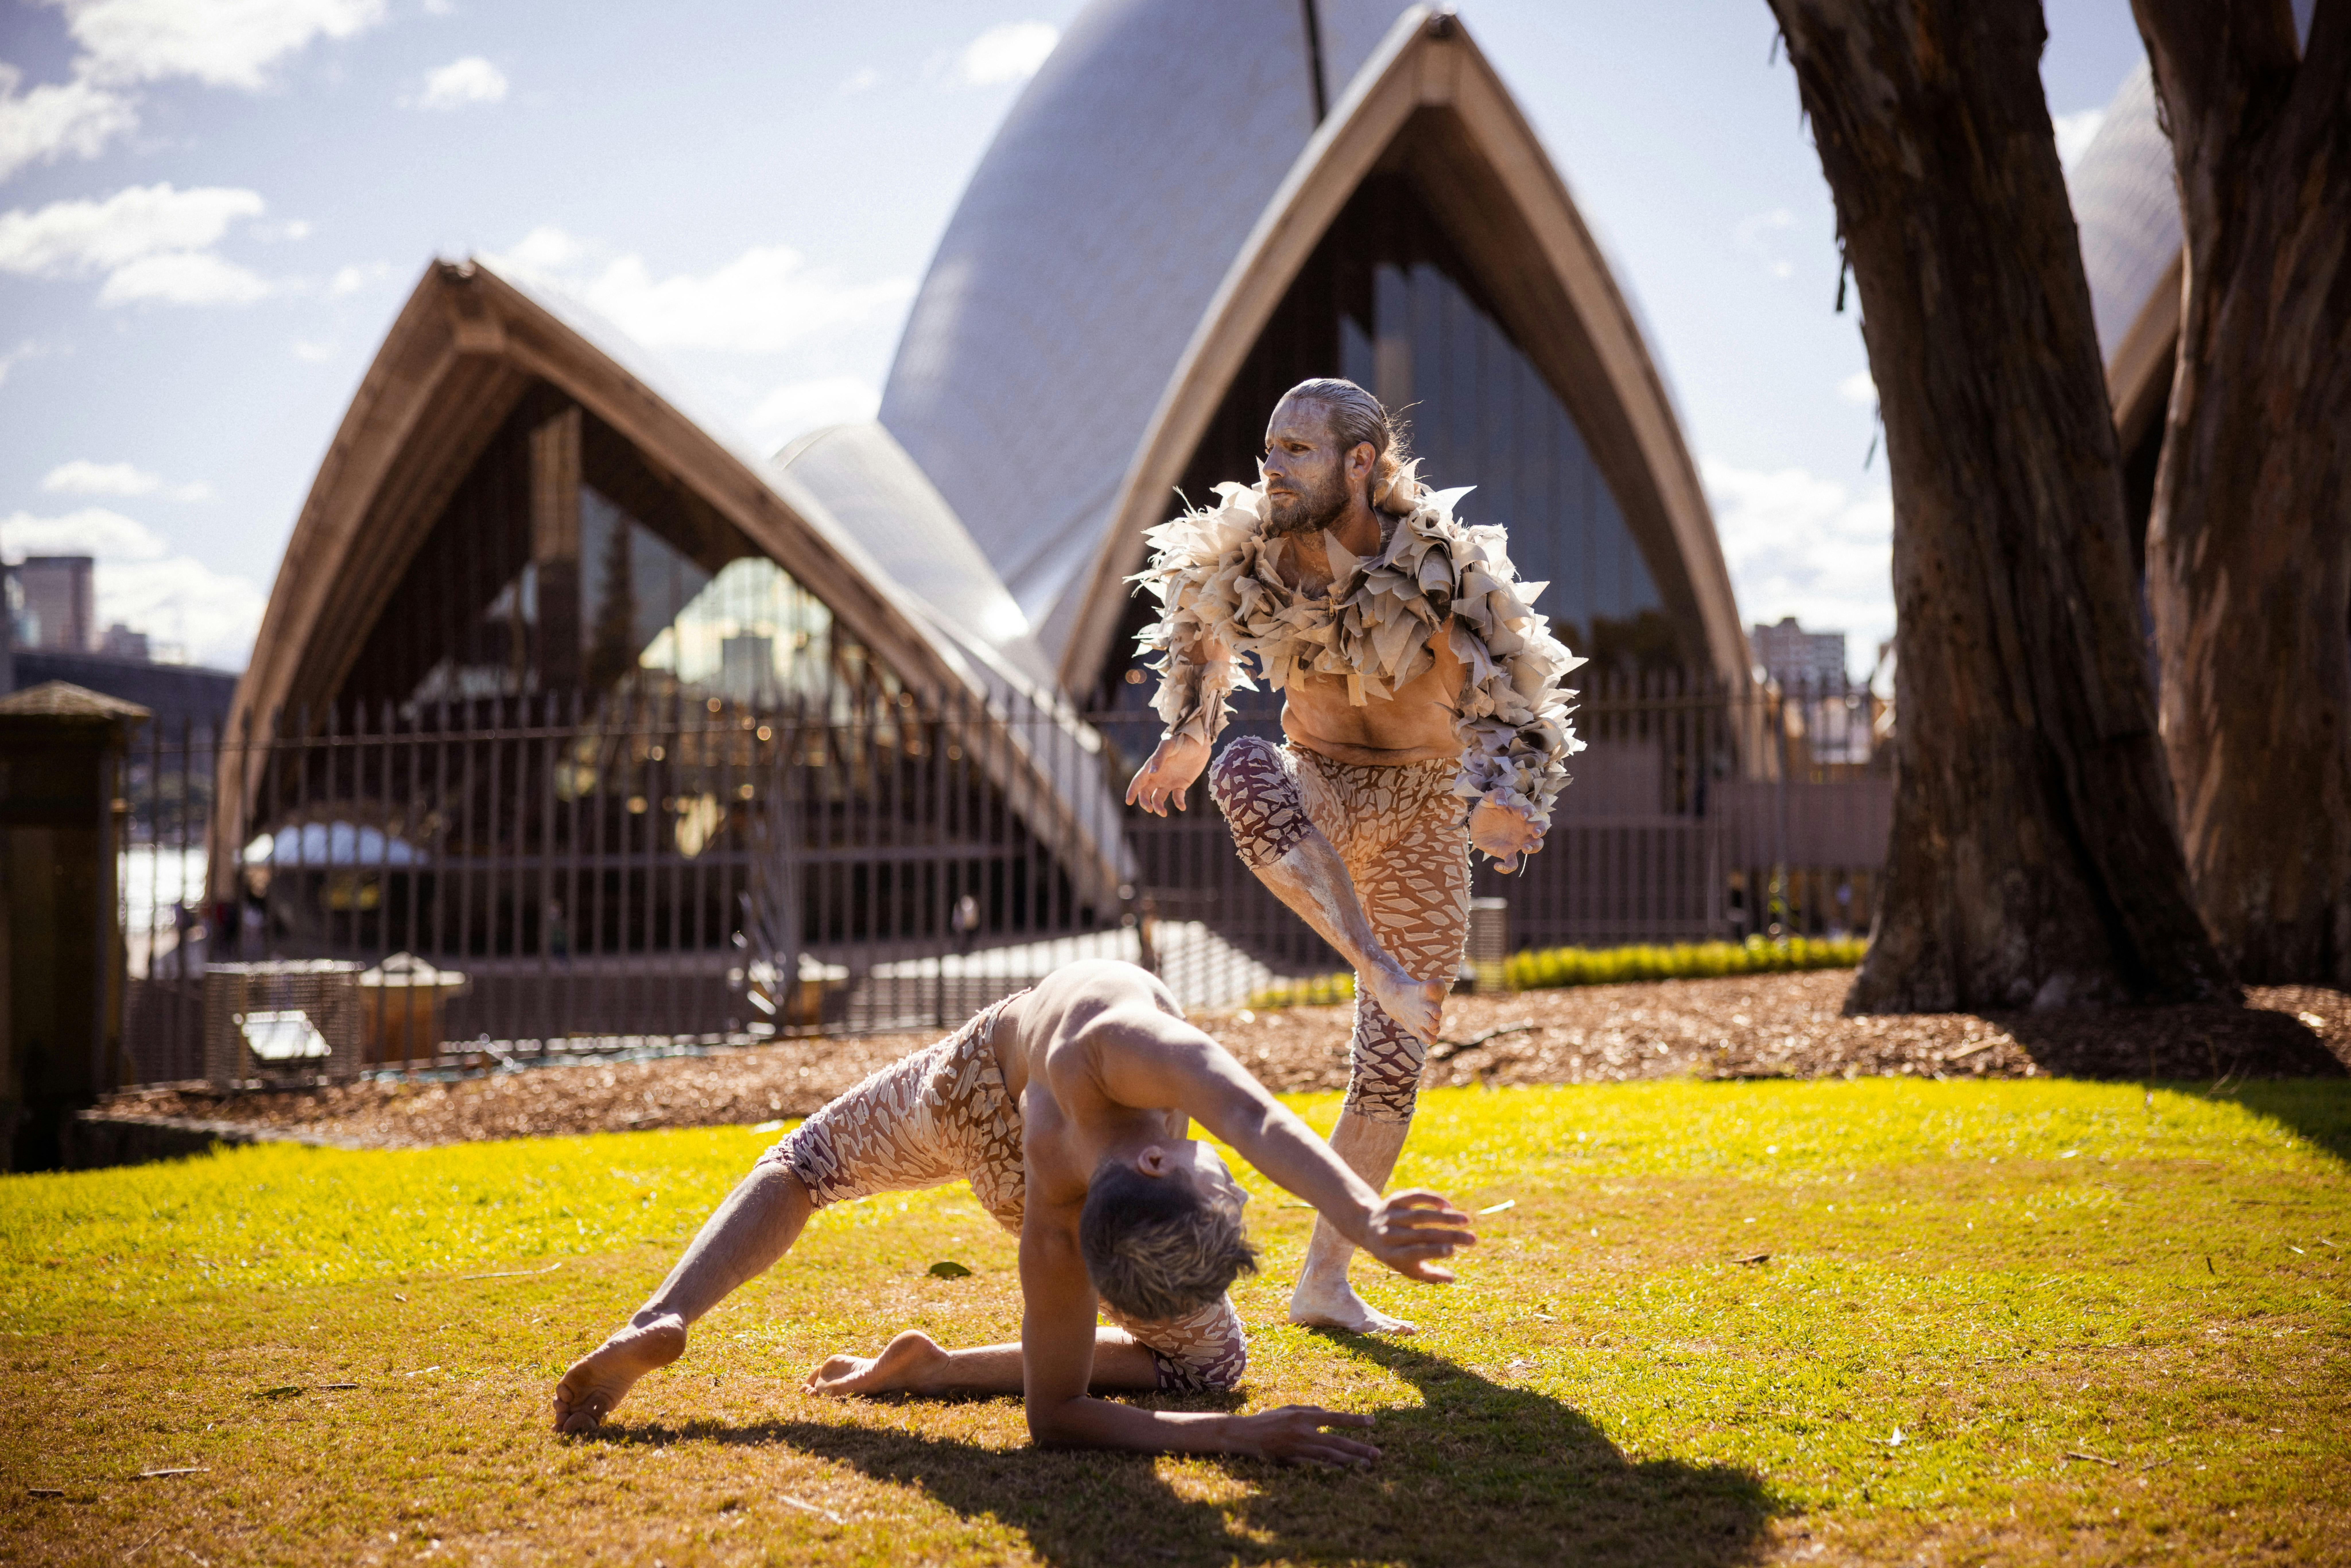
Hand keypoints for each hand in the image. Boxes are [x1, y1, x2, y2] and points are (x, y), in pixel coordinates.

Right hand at [1125, 734, 1210, 815]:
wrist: (1199, 741)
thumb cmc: (1181, 741)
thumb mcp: (1168, 746)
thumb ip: (1159, 758)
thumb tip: (1151, 773)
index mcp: (1151, 767)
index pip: (1138, 781)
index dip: (1132, 791)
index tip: (1129, 802)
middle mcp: (1158, 776)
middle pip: (1146, 793)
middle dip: (1145, 802)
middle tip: (1150, 809)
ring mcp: (1169, 781)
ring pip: (1159, 797)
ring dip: (1159, 806)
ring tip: (1163, 813)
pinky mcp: (1181, 784)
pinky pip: (1177, 797)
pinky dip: (1178, 803)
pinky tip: (1182, 807)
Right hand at [1228, 1405, 1380, 1466]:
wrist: (1244, 1435)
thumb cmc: (1267, 1420)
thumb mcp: (1289, 1409)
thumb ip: (1309, 1410)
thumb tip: (1326, 1412)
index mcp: (1304, 1416)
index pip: (1335, 1418)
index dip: (1354, 1421)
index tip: (1372, 1422)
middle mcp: (1304, 1432)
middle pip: (1337, 1441)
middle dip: (1359, 1448)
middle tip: (1377, 1454)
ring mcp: (1299, 1449)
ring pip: (1330, 1456)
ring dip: (1350, 1461)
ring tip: (1366, 1465)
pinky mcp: (1293, 1462)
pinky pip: (1316, 1468)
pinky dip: (1331, 1470)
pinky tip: (1343, 1472)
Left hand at [1360, 1189, 1476, 1282]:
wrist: (1366, 1228)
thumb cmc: (1396, 1253)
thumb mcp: (1407, 1267)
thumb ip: (1429, 1275)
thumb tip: (1452, 1279)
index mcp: (1392, 1255)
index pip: (1413, 1252)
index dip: (1432, 1251)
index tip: (1452, 1250)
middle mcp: (1389, 1235)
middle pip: (1421, 1234)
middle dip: (1448, 1235)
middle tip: (1472, 1239)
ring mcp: (1390, 1216)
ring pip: (1420, 1215)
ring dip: (1444, 1217)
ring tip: (1465, 1220)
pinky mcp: (1394, 1200)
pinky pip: (1414, 1196)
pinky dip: (1431, 1198)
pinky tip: (1447, 1205)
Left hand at [1469, 799, 1541, 870]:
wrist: (1475, 824)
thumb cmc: (1486, 809)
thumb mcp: (1487, 799)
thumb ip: (1496, 795)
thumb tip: (1503, 804)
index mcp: (1518, 814)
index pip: (1530, 812)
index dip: (1530, 813)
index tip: (1523, 815)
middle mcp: (1522, 828)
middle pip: (1540, 829)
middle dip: (1541, 831)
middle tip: (1536, 833)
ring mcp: (1517, 841)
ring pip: (1534, 846)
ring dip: (1534, 848)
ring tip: (1525, 848)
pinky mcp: (1507, 852)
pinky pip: (1512, 863)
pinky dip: (1507, 868)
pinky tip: (1497, 865)